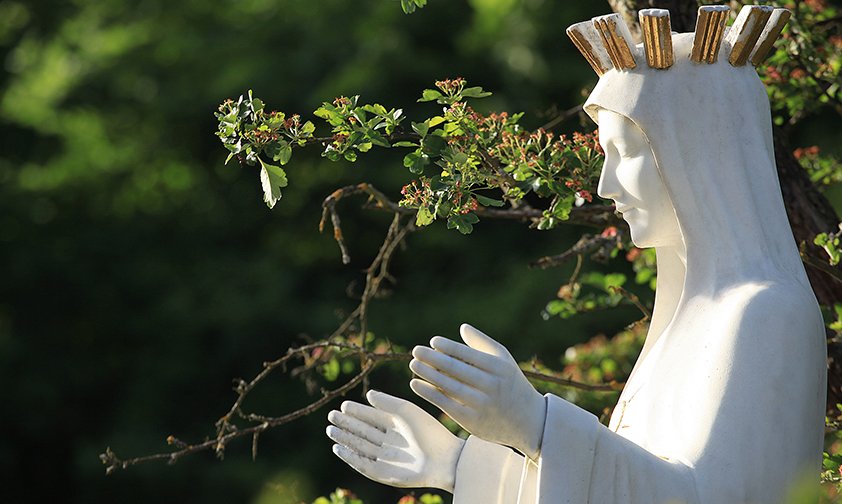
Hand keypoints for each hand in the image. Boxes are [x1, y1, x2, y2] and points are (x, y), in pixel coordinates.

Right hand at [326, 390, 464, 492]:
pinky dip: (350, 457)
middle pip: (363, 431)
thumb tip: (368, 394)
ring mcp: (386, 458)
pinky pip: (362, 464)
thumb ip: (387, 402)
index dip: (357, 411)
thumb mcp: (407, 411)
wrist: (444, 460)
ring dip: (345, 439)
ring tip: (330, 430)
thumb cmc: (429, 432)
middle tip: (331, 415)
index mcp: (397, 425)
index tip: (343, 404)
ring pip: (360, 446)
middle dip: (347, 424)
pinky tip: (338, 448)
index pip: (372, 416)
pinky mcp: (383, 474)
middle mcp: (390, 441)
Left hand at [409, 324, 546, 458]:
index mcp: (499, 368)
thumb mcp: (504, 361)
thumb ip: (483, 344)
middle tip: (416, 351)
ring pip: (450, 388)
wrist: (529, 421)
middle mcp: (492, 386)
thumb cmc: (511, 384)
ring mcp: (482, 406)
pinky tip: (416, 384)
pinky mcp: (473, 422)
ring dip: (429, 375)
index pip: (470, 355)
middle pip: (458, 370)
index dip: (450, 347)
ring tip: (414, 364)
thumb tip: (463, 327)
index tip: (433, 341)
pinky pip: (447, 405)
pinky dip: (430, 394)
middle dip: (434, 359)